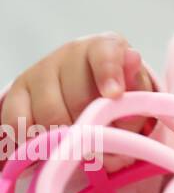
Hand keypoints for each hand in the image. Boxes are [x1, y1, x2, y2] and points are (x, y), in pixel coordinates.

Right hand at [2, 34, 155, 165]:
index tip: (114, 95)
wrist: (89, 93)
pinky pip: (19, 122)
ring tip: (77, 143)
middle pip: (78, 96)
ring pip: (49, 113)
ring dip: (65, 137)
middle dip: (91, 124)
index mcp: (104, 47)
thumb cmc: (118, 93)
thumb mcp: (136, 93)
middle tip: (100, 140)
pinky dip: (34, 140)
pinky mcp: (17, 92)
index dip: (109, 74)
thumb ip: (137, 90)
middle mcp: (70, 53)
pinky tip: (47, 144)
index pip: (104, 54)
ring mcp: (40, 70)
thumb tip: (129, 69)